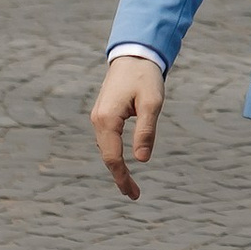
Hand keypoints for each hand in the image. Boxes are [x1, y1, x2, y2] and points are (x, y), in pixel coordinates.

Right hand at [91, 56, 165, 201]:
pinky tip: (123, 163)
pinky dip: (114, 153)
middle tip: (135, 194)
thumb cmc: (145, 77)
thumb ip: (146, 130)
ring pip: (106, 149)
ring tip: (130, 184)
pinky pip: (107, 140)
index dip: (122, 177)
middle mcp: (98, 120)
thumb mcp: (152, 103)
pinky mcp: (104, 114)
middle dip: (119, 176)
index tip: (133, 194)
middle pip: (107, 156)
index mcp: (107, 120)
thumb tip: (142, 159)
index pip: (112, 157)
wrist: (134, 54)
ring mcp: (99, 117)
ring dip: (117, 166)